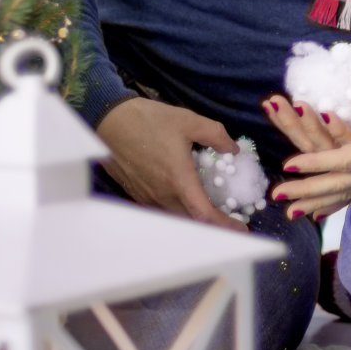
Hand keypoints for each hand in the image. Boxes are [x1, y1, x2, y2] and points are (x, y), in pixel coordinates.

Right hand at [96, 96, 248, 231]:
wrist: (110, 121)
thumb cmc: (149, 120)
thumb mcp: (189, 121)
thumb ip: (216, 135)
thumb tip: (233, 149)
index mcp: (178, 181)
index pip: (203, 215)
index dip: (224, 226)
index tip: (240, 229)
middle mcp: (162, 195)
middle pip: (190, 221)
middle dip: (212, 225)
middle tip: (230, 219)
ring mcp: (146, 197)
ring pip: (175, 217)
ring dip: (193, 218)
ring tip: (209, 209)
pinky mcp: (136, 193)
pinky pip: (160, 209)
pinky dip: (177, 210)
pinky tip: (184, 198)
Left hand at [269, 87, 350, 220]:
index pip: (343, 159)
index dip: (315, 162)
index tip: (289, 165)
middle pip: (339, 182)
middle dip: (307, 190)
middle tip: (278, 195)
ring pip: (346, 193)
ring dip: (317, 202)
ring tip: (291, 212)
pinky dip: (336, 205)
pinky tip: (320, 213)